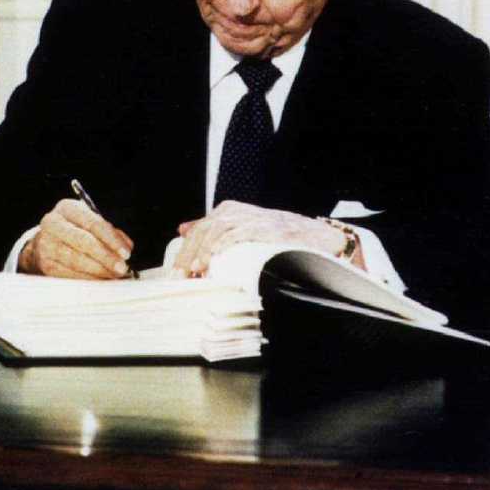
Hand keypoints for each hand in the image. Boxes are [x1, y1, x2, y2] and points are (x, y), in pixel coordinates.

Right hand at [18, 198, 134, 278]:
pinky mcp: (46, 264)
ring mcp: (46, 244)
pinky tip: (100, 279)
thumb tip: (126, 248)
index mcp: (67, 208)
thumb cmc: (76, 229)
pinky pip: (70, 274)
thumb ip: (110, 232)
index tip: (126, 253)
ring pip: (76, 260)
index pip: (92, 223)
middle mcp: (52, 224)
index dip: (111, 239)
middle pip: (83, 241)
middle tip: (122, 268)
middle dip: (105, 257)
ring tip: (113, 274)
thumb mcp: (91, 222)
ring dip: (99, 270)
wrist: (47, 240)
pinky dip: (88, 279)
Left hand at [173, 200, 360, 276]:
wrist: (314, 237)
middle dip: (189, 255)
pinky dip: (223, 246)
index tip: (175, 274)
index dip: (185, 252)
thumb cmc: (275, 236)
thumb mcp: (239, 227)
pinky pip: (236, 233)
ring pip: (216, 231)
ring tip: (196, 272)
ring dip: (203, 252)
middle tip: (181, 277)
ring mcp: (249, 218)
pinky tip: (214, 260)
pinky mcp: (262, 227)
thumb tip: (183, 229)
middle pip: (203, 231)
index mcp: (226, 212)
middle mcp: (235, 212)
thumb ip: (212, 228)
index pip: (197, 230)